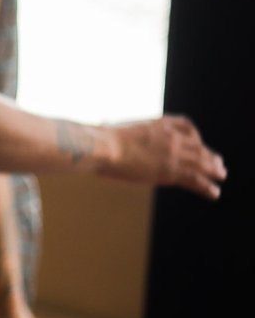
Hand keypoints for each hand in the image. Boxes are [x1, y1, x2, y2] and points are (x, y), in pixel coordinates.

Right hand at [98, 116, 225, 198]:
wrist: (103, 146)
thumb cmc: (98, 139)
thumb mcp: (108, 128)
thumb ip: (110, 130)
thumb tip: (96, 131)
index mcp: (157, 123)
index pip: (185, 125)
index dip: (194, 135)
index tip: (198, 142)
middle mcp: (170, 137)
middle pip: (197, 144)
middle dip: (209, 154)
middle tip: (217, 162)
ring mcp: (173, 154)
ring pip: (202, 162)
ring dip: (214, 170)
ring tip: (221, 176)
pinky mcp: (171, 171)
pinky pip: (196, 180)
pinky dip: (207, 187)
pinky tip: (214, 193)